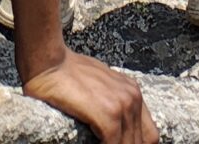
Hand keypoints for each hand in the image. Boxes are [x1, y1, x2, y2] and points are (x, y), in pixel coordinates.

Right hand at [21, 46, 155, 143]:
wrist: (49, 62)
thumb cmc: (66, 74)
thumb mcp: (99, 87)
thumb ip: (111, 104)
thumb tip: (112, 129)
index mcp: (132, 92)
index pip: (149, 134)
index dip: (136, 143)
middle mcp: (133, 97)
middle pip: (143, 141)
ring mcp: (122, 104)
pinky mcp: (108, 114)